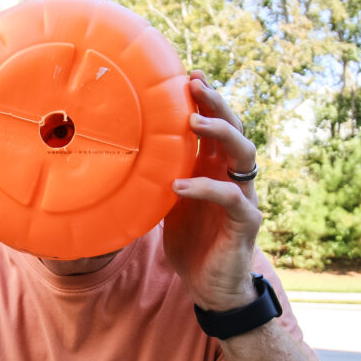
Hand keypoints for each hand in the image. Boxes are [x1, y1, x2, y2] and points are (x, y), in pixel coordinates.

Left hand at [163, 71, 261, 310]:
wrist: (209, 286)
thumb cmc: (188, 241)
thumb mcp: (166, 203)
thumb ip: (156, 178)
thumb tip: (115, 157)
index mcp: (213, 167)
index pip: (216, 125)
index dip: (207, 99)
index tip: (189, 74)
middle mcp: (232, 175)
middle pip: (234, 127)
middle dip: (216, 102)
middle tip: (195, 84)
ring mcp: (243, 196)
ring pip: (243, 152)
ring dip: (220, 132)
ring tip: (193, 122)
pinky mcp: (245, 221)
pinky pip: (230, 197)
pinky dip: (205, 187)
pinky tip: (179, 185)